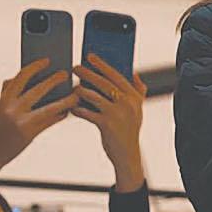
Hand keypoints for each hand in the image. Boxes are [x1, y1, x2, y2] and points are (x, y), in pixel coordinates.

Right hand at [0, 59, 76, 195]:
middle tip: (66, 74)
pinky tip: (67, 111)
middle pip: (37, 91)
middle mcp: (12, 110)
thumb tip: (20, 75)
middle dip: (53, 81)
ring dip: (65, 101)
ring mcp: (22, 123)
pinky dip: (60, 115)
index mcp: (3, 100)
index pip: (21, 77)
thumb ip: (8, 92)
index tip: (47, 60)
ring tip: (76, 95)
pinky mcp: (30, 134)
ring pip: (49, 108)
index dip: (35, 67)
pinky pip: (50, 121)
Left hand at [72, 56, 146, 192]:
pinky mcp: (106, 125)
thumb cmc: (129, 131)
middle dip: (87, 73)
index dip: (102, 64)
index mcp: (134, 97)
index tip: (90, 56)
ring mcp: (116, 114)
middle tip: (75, 67)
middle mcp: (127, 103)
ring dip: (80, 91)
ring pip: (93, 96)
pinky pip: (87, 112)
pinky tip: (72, 108)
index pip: (117, 75)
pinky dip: (78, 109)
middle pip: (103, 83)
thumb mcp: (138, 110)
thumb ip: (138, 92)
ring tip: (73, 88)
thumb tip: (135, 74)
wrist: (127, 154)